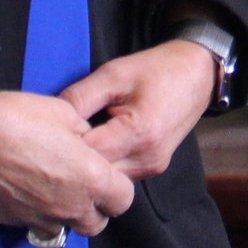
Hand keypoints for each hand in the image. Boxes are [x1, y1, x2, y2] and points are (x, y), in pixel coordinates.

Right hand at [0, 85, 133, 238]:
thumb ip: (87, 135)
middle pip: (96, 223)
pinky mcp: (12, 220)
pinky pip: (35, 223)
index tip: (107, 173)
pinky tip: (28, 187)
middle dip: (96, 206)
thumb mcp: (67, 113)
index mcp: (90, 178)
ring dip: (66, 212)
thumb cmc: (19, 117)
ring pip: (65, 228)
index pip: (123, 200)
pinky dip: (37, 211)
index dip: (118, 186)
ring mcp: (39, 216)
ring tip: (54, 186)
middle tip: (84, 182)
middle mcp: (68, 205)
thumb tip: (86, 142)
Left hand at [62, 39, 220, 179]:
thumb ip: (80, 96)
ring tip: (75, 141)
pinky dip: (103, 164)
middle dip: (73, 158)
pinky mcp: (152, 169)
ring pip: (105, 179)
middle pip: (95, 174)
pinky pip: (118, 174)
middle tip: (56, 138)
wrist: (198, 73)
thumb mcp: (114, 74)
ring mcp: (151, 168)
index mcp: (140, 132)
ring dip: (88, 164)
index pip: (88, 154)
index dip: (65, 143)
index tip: (51, 130)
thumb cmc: (157, 69)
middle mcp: (147, 158)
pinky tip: (94, 145)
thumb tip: (50, 118)